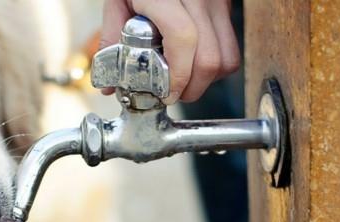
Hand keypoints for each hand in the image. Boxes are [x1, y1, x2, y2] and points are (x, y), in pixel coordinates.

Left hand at [100, 0, 239, 103]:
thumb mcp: (118, 1)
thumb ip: (111, 38)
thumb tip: (108, 85)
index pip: (183, 39)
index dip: (178, 76)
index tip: (166, 94)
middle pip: (209, 59)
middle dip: (191, 88)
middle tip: (172, 94)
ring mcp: (217, 2)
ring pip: (225, 59)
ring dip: (206, 80)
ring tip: (184, 80)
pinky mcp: (226, 8)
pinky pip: (230, 50)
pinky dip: (216, 68)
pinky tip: (195, 65)